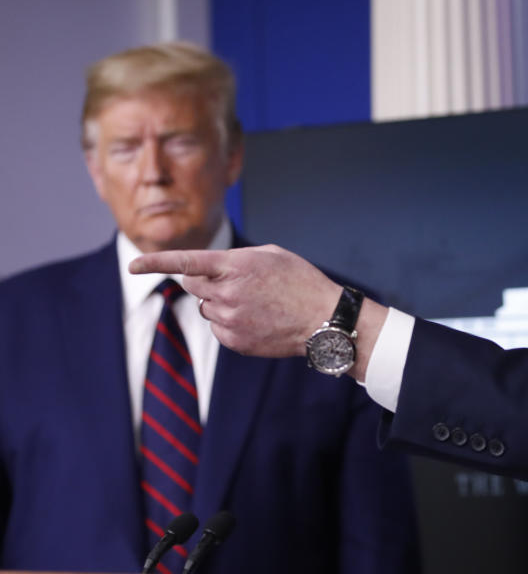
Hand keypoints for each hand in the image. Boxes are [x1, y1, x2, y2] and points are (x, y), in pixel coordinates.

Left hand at [129, 245, 385, 379]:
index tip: (133, 264)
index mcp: (235, 266)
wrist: (323, 319)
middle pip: (192, 285)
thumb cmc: (301, 282)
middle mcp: (227, 293)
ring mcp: (230, 320)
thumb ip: (235, 258)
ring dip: (221, 303)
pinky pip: (218, 329)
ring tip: (255, 303)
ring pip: (207, 308)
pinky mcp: (234, 342)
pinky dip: (230, 323)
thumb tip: (212, 269)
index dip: (155, 262)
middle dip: (204, 281)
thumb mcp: (271, 255)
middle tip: (234, 282)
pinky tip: (257, 320)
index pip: (186, 261)